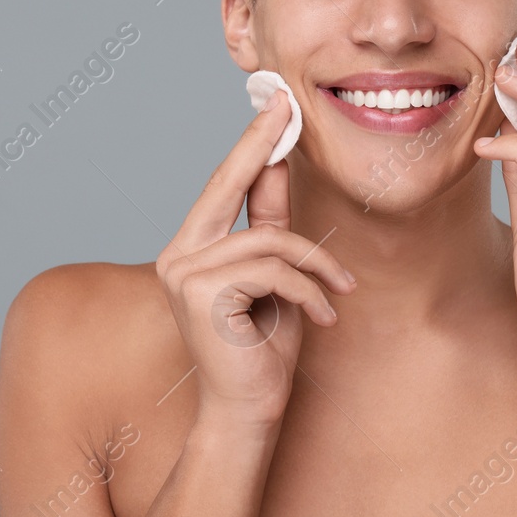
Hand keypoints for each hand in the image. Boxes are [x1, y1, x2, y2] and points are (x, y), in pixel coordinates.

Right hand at [154, 91, 357, 428]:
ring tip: (339, 294)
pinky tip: (323, 317)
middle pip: (226, 185)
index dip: (251, 144)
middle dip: (260, 144)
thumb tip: (278, 163)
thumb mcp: (277, 278)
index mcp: (190, 248)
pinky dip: (309, 290)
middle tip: (289, 107)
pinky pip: (272, 268)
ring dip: (316, 267)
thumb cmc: (263, 350)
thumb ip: (270, 224)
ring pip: (269, 239)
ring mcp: (183, 273)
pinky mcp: (201, 293)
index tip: (276, 104)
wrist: (249, 412)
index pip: (223, 186)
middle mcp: (177, 254)